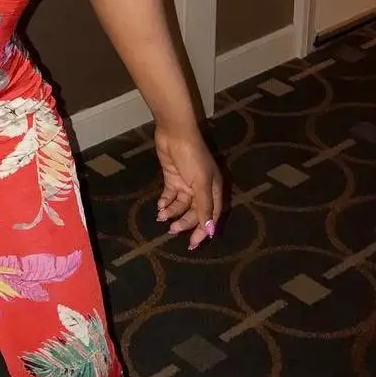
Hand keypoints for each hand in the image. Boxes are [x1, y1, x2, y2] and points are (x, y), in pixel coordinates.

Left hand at [154, 125, 223, 250]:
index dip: (203, 230)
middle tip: (171, 230)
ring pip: (181, 205)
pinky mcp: (173, 178)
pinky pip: (171, 196)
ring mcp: (187, 184)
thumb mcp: (201, 183)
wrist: (175, 133)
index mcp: (214, 189)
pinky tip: (160, 206)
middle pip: (195, 212)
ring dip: (172, 212)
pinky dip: (166, 202)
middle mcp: (202, 189)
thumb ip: (204, 207)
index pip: (211, 215)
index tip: (192, 243)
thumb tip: (210, 230)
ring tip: (162, 217)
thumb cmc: (192, 157)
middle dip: (184, 222)